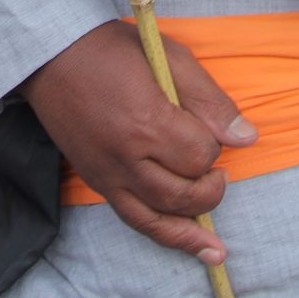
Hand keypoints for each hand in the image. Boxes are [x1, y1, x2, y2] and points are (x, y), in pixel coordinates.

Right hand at [23, 20, 256, 263]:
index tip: (208, 127)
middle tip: (218, 171)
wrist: (52, 56)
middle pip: (184, 193)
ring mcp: (108, 175)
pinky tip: (195, 247)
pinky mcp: (97, 183)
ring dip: (194, 225)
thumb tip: (246, 137)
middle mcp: (126, 157)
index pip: (199, 154)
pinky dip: (167, 236)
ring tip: (215, 233)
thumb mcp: (169, 57)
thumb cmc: (112, 50)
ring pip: (160, 218)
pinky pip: (134, 220)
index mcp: (146, 122)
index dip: (214, 144)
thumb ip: (209, 99)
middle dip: (211, 187)